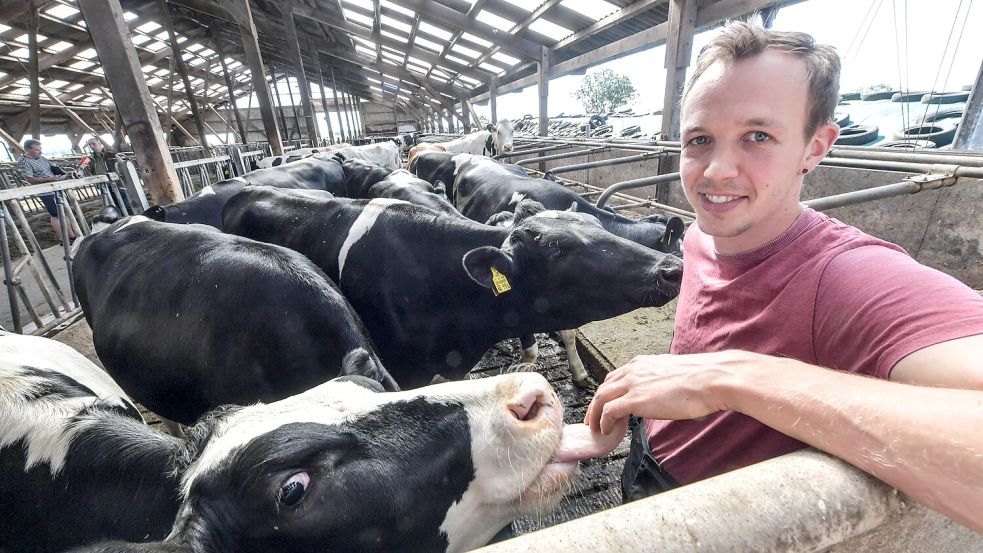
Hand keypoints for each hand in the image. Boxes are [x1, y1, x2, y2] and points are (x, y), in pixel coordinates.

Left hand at [584, 350, 761, 434]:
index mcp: (643, 363)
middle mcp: (634, 370)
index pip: (616, 377)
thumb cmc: (703, 380)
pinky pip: (609, 412)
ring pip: (601, 399)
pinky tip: (607, 432)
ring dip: (595, 415)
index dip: (609, 393)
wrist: (712, 379)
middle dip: (596, 404)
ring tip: (595, 429)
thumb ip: (663, 384)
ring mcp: (633, 384)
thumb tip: (668, 398)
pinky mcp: (635, 399)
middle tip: (593, 419)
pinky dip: (604, 422)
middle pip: (604, 387)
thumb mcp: (674, 377)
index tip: (606, 405)